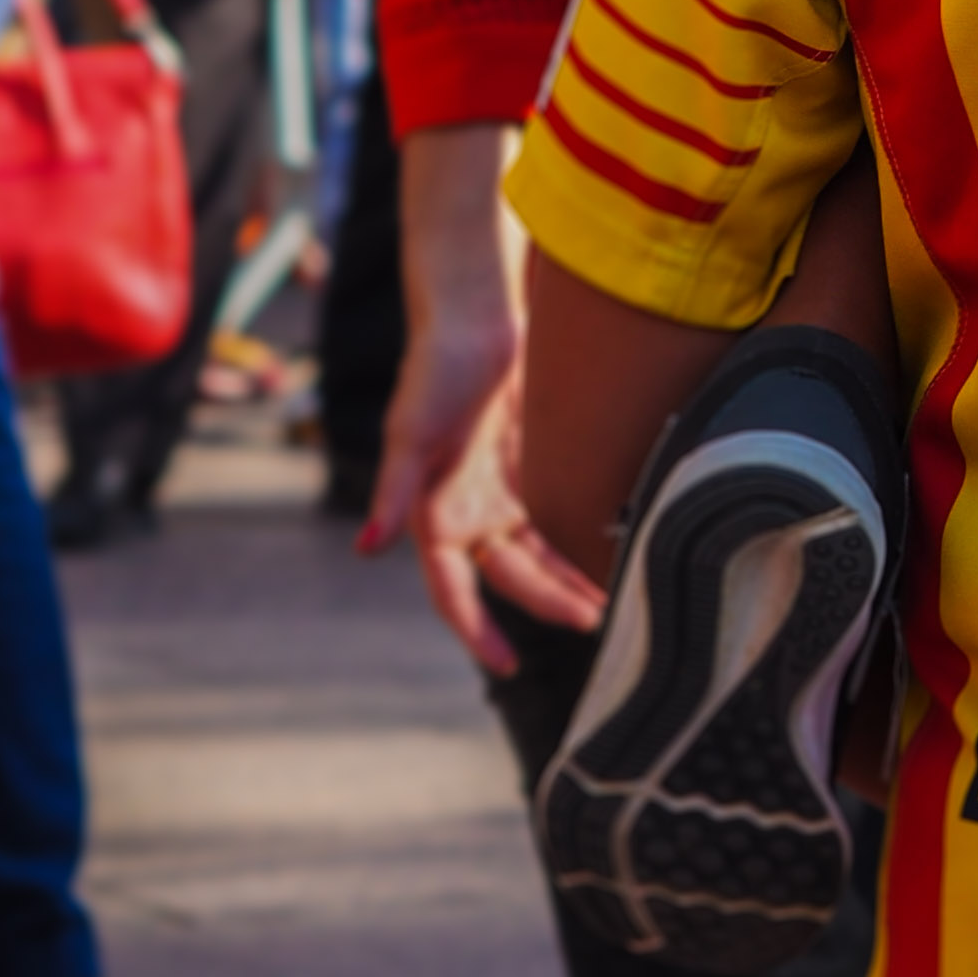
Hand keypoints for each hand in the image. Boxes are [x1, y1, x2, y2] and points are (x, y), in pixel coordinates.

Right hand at [359, 129, 603, 670]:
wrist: (474, 312)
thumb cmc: (433, 365)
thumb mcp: (409, 430)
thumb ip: (391, 492)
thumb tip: (365, 549)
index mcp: (431, 512)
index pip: (452, 590)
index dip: (476, 630)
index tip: (507, 665)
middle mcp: (464, 509)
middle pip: (510, 575)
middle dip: (547, 603)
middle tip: (595, 624)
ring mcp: (497, 487)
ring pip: (536, 551)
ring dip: (567, 578)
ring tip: (610, 602)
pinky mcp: (528, 462)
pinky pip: (553, 514)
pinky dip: (577, 536)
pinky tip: (612, 549)